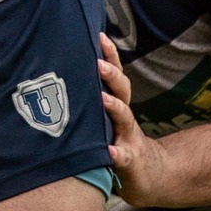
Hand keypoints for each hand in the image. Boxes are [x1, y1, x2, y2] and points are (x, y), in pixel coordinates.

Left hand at [99, 32, 176, 206]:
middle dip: (111, 75)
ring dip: (115, 108)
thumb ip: (89, 99)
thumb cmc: (117, 141)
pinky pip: (124, 157)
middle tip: (98, 62)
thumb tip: (62, 72)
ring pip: (124, 120)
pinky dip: (118, 154)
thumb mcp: (103, 119)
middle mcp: (123, 119)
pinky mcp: (130, 163)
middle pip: (122, 91)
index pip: (114, 76)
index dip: (110, 56)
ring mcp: (128, 139)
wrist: (149, 175)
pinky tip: (111, 152)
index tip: (100, 35)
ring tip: (103, 98)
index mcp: (116, 105)